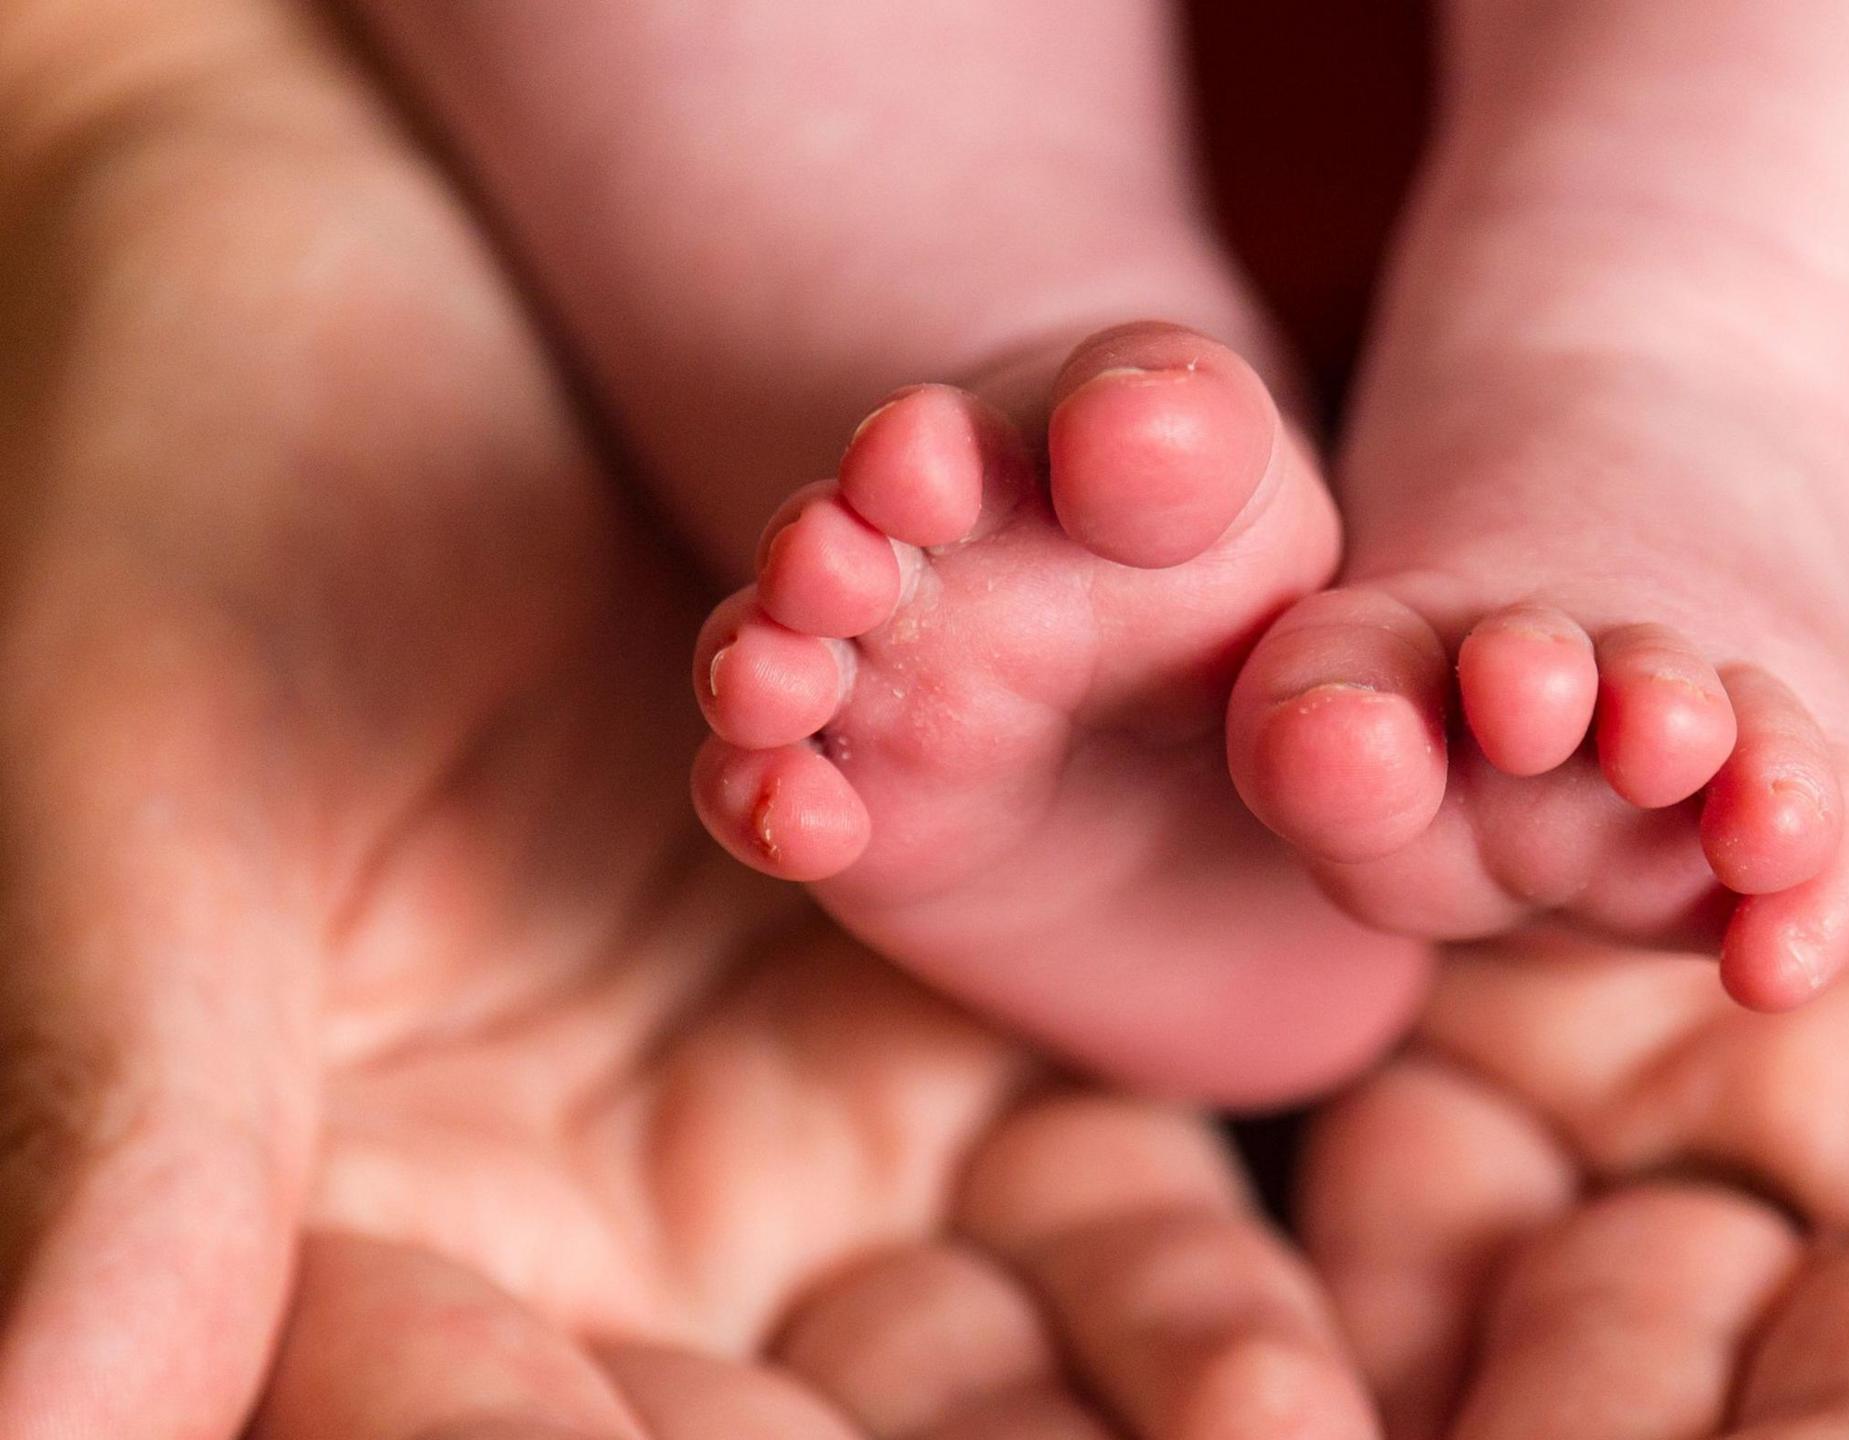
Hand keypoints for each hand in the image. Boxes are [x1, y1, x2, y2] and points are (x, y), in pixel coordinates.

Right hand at [0, 2, 1371, 1435]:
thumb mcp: (156, 819)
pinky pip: (1089, 1165)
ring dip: (1124, 1386)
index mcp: (364, 1221)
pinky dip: (1180, 1236)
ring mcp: (775, 1108)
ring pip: (974, 1334)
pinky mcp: (937, 976)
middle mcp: (587, 1215)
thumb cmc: (179, 503)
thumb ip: (136, 1136)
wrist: (362, 249)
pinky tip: (1284, 1340)